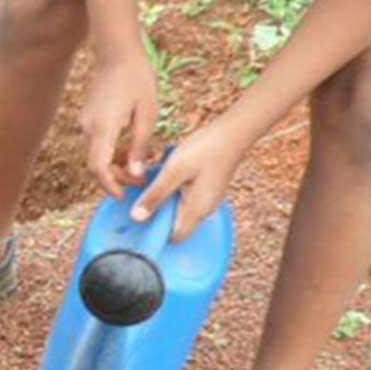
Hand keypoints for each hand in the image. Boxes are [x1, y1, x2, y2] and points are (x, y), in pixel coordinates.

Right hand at [79, 51, 159, 196]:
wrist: (117, 53)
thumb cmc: (137, 79)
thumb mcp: (148, 114)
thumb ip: (140, 145)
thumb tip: (137, 173)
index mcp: (103, 128)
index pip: (99, 167)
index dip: (110, 185)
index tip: (124, 195)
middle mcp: (88, 128)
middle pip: (96, 165)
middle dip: (116, 178)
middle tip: (140, 180)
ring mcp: (86, 123)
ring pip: (96, 155)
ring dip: (114, 165)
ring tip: (138, 165)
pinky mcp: (88, 118)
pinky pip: (97, 143)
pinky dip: (110, 153)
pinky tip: (128, 150)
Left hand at [130, 117, 248, 240]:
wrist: (234, 132)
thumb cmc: (205, 150)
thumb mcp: (174, 171)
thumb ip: (156, 195)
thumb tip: (136, 218)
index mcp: (197, 211)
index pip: (173, 237)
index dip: (154, 233)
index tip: (137, 219)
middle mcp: (203, 210)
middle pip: (174, 224)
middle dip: (156, 214)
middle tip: (139, 196)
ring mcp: (206, 199)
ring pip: (178, 209)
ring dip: (162, 200)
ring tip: (149, 184)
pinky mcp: (206, 189)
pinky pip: (184, 197)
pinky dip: (171, 191)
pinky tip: (164, 175)